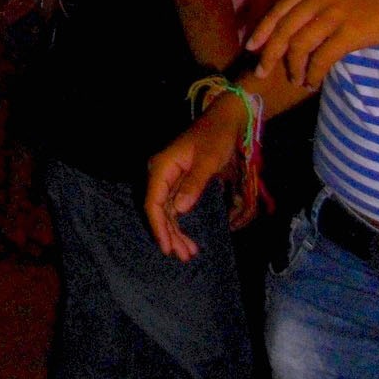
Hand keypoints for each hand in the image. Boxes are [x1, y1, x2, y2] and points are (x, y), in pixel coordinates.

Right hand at [144, 97, 244, 260]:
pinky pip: (174, 206)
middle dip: (169, 233)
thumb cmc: (216, 138)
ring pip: (166, 211)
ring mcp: (169, 178)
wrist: (225, 122)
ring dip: (175, 232)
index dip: (158, 225)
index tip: (166, 246)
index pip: (153, 201)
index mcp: (162, 166)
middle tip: (183, 256)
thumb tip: (179, 210)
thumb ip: (193, 184)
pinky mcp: (179, 182)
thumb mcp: (208, 161)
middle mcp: (161, 173)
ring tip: (188, 253)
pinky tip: (187, 239)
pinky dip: (180, 223)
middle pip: (158, 209)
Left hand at [247, 0, 378, 88]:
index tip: (251, 46)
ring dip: (293, 67)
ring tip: (295, 79)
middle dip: (269, 53)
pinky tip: (313, 81)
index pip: (280, 8)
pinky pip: (321, 58)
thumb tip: (309, 18)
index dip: (262, 29)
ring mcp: (333, 14)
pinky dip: (313, 72)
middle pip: (283, 29)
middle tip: (260, 71)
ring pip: (298, 45)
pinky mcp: (349, 33)